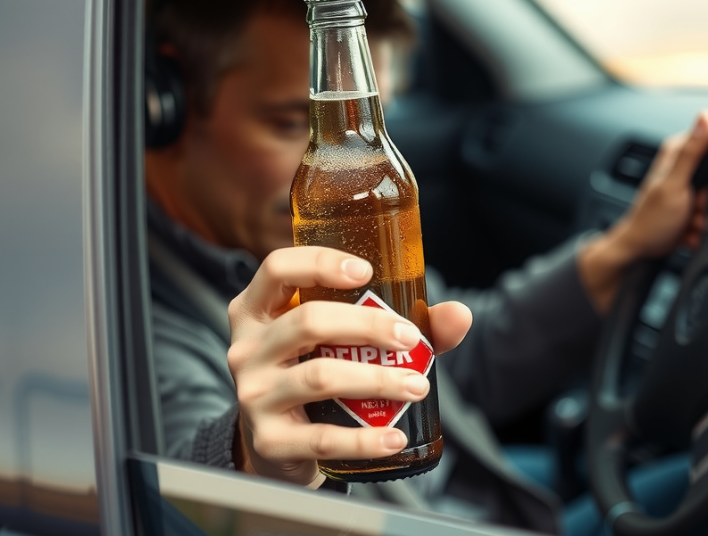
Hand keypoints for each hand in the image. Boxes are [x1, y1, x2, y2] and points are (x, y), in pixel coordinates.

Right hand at [226, 246, 471, 486]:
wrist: (277, 444)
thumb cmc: (315, 371)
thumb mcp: (342, 341)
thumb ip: (399, 322)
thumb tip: (459, 314)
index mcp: (259, 310)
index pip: (277, 269)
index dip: (319, 263)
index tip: (366, 271)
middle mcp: (247, 347)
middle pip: (307, 322)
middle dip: (368, 326)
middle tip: (411, 338)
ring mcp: (254, 394)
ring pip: (318, 377)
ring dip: (376, 379)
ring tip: (416, 385)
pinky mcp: (269, 440)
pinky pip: (321, 438)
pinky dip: (364, 439)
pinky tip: (394, 437)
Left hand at [578, 111, 707, 312]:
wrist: (641, 250)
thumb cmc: (651, 220)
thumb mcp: (674, 184)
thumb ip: (692, 152)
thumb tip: (706, 116)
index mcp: (676, 153)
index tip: (702, 187)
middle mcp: (682, 168)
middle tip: (692, 209)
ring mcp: (687, 190)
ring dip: (704, 217)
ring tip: (686, 222)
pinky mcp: (690, 208)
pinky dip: (700, 227)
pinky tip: (685, 230)